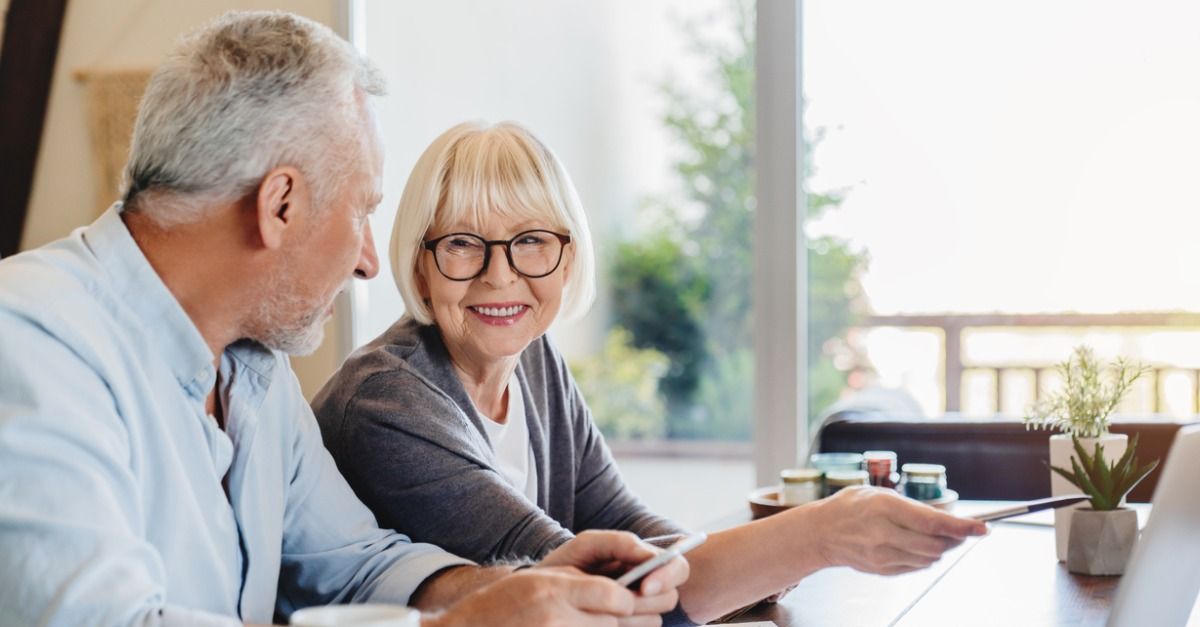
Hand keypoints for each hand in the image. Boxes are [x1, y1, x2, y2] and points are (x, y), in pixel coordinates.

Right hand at [425, 566, 633, 626]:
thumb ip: (578, 582)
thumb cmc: (504, 602)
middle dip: (623, 621)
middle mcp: (555, 617)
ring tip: (601, 623)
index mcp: (554, 589)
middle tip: (625, 618)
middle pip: (615, 623)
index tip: (627, 601)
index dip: (627, 599)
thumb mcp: (539, 580)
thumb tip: (621, 591)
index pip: (614, 595)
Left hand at [541, 530, 688, 625]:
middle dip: (650, 601)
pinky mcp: (627, 626)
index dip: (667, 576)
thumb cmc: (566, 564)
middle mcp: (647, 588)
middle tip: (625, 603)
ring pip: (656, 620)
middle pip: (670, 598)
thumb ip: (621, 543)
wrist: (539, 595)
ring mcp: (638, 612)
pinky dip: (627, 626)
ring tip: (606, 612)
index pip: (677, 568)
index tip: (645, 586)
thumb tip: (650, 557)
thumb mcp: (588, 545)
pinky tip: (606, 622)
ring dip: (635, 618)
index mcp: (643, 564)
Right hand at [805, 486, 986, 574]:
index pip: (931, 522)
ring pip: (929, 558)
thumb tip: (946, 522)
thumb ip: (912, 508)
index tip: (981, 527)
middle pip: (935, 544)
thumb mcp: (879, 494)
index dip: (961, 526)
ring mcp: (881, 555)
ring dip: (939, 548)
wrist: (821, 532)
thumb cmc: (851, 507)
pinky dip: (924, 556)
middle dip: (954, 539)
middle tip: (961, 530)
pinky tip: (915, 545)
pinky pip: (916, 567)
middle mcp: (882, 533)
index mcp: (883, 507)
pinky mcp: (882, 570)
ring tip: (934, 536)